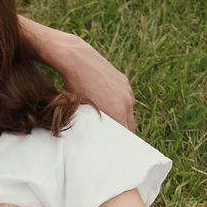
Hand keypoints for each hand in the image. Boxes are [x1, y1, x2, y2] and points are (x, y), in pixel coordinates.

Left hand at [17, 16, 136, 130]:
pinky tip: (106, 102)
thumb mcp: (84, 112)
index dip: (119, 142)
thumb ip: (94, 126)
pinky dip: (119, 103)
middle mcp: (127, 102)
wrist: (77, 60)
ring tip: (107, 119)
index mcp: (118, 112)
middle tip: (110, 137)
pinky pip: (125, 98)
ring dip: (121, 117)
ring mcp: (127, 90)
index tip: (112, 146)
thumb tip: (97, 137)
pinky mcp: (124, 81)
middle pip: (131, 126)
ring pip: (129, 111)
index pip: (126, 136)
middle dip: (122, 132)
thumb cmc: (75, 88)